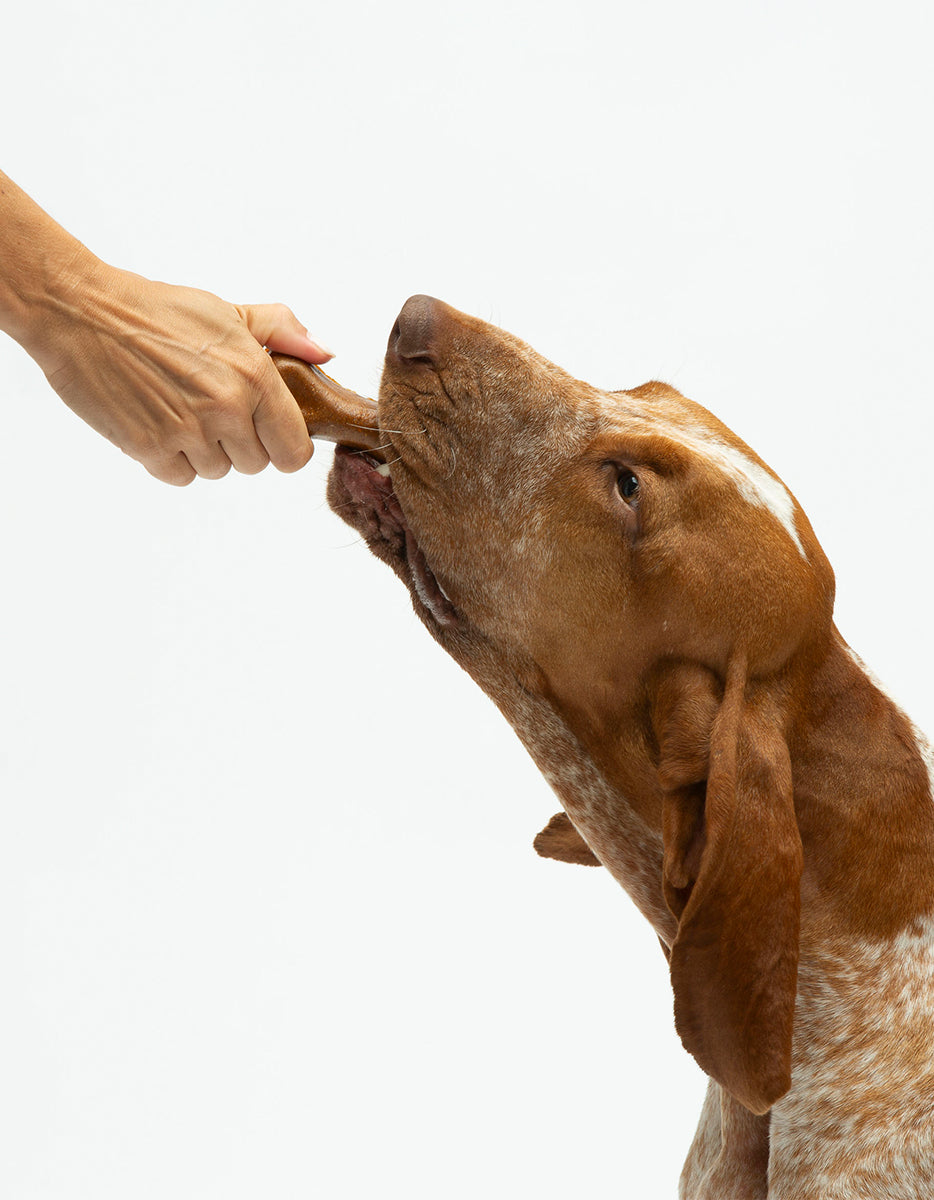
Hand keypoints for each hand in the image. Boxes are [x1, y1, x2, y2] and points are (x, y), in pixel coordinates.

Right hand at [29, 257, 332, 484]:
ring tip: (181, 409)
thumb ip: (283, 333)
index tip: (269, 436)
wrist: (82, 313)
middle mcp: (227, 409)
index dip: (284, 447)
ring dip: (204, 451)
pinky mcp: (149, 448)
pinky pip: (180, 476)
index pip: (294, 451)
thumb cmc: (156, 310)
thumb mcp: (228, 312)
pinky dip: (171, 459)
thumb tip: (325, 353)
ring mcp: (188, 431)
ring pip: (217, 470)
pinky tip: (158, 422)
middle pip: (256, 464)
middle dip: (240, 444)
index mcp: (255, 377)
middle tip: (213, 410)